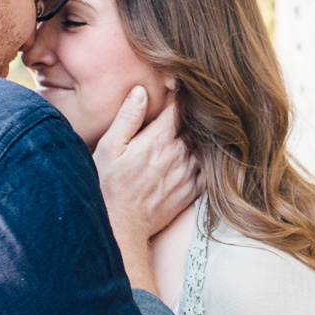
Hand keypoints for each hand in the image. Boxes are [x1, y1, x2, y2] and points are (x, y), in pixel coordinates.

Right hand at [93, 88, 199, 275]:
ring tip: (184, 132)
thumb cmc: (109, 186)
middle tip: (183, 107)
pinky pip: (205, 167)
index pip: (178, 107)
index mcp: (159, 139)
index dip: (179, 95)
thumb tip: (142, 91)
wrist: (122, 227)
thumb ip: (128, 118)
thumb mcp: (109, 148)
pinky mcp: (192, 190)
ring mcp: (188, 173)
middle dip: (187, 115)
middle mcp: (179, 154)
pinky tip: (191, 156)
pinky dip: (202, 159)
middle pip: (191, 125)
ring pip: (200, 144)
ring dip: (194, 137)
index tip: (176, 87)